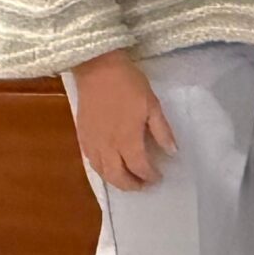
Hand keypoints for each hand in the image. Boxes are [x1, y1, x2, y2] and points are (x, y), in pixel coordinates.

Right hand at [72, 51, 174, 190]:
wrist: (98, 70)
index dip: (150, 175)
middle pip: (117, 176)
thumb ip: (162, 131)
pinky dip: (101, 170)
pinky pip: (90, 161)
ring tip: (128, 180)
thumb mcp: (153, 105)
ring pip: (101, 172)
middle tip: (143, 185)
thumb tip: (172, 152)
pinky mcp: (81, 136)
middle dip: (132, 185)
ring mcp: (91, 142)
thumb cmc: (129, 85)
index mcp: (127, 139)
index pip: (139, 167)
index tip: (158, 177)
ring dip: (115, 181)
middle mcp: (107, 146)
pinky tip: (109, 167)